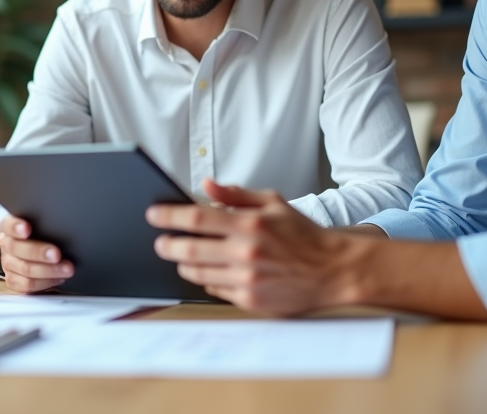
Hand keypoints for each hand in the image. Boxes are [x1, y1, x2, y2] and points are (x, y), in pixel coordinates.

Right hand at [0, 215, 72, 292]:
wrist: (25, 252)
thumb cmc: (37, 234)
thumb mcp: (39, 224)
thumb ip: (45, 224)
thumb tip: (66, 224)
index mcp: (9, 227)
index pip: (8, 224)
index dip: (16, 227)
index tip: (27, 229)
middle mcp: (7, 245)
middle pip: (17, 248)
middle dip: (39, 252)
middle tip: (57, 254)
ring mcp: (8, 264)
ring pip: (25, 269)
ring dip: (48, 270)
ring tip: (67, 269)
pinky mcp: (13, 280)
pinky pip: (27, 285)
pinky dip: (45, 283)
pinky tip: (58, 278)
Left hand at [148, 179, 366, 315]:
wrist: (333, 270)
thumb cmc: (304, 235)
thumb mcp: (274, 203)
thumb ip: (236, 195)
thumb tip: (205, 185)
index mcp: (250, 224)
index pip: (197, 217)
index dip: (169, 216)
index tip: (153, 214)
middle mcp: (246, 253)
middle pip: (189, 248)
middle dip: (167, 244)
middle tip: (160, 241)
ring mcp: (247, 280)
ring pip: (197, 272)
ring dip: (183, 263)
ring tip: (181, 255)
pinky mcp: (250, 301)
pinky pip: (214, 289)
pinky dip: (206, 279)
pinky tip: (208, 270)